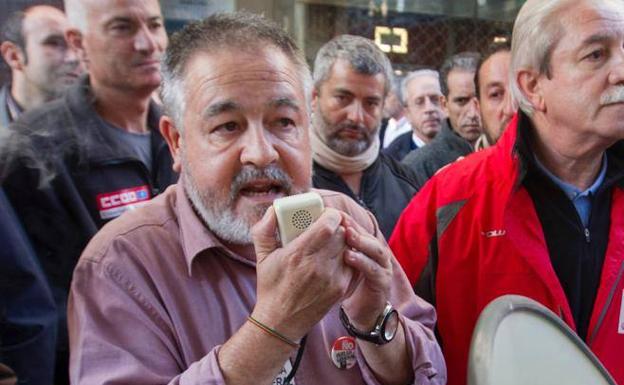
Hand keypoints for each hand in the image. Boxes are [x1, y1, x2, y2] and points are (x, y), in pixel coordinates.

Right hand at [251, 206, 354, 340]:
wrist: (280, 321)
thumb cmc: (270, 286)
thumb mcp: (261, 256)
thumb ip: (265, 229)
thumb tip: (274, 209)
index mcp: (298, 254)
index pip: (328, 225)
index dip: (331, 215)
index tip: (325, 214)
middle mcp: (317, 265)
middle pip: (341, 234)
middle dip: (337, 226)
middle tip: (328, 226)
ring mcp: (331, 278)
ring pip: (348, 247)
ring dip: (342, 241)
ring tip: (331, 242)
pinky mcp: (340, 289)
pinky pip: (352, 263)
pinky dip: (346, 257)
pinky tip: (335, 258)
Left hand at [340, 213, 392, 330]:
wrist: (363, 313)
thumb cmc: (347, 287)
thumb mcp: (340, 265)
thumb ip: (333, 249)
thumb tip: (310, 233)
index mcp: (366, 249)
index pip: (358, 229)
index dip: (347, 220)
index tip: (333, 212)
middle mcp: (377, 255)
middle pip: (368, 236)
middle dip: (355, 227)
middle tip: (342, 221)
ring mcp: (382, 269)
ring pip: (376, 251)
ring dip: (362, 242)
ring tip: (348, 235)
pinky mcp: (382, 283)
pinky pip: (375, 271)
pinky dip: (363, 263)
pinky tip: (350, 257)